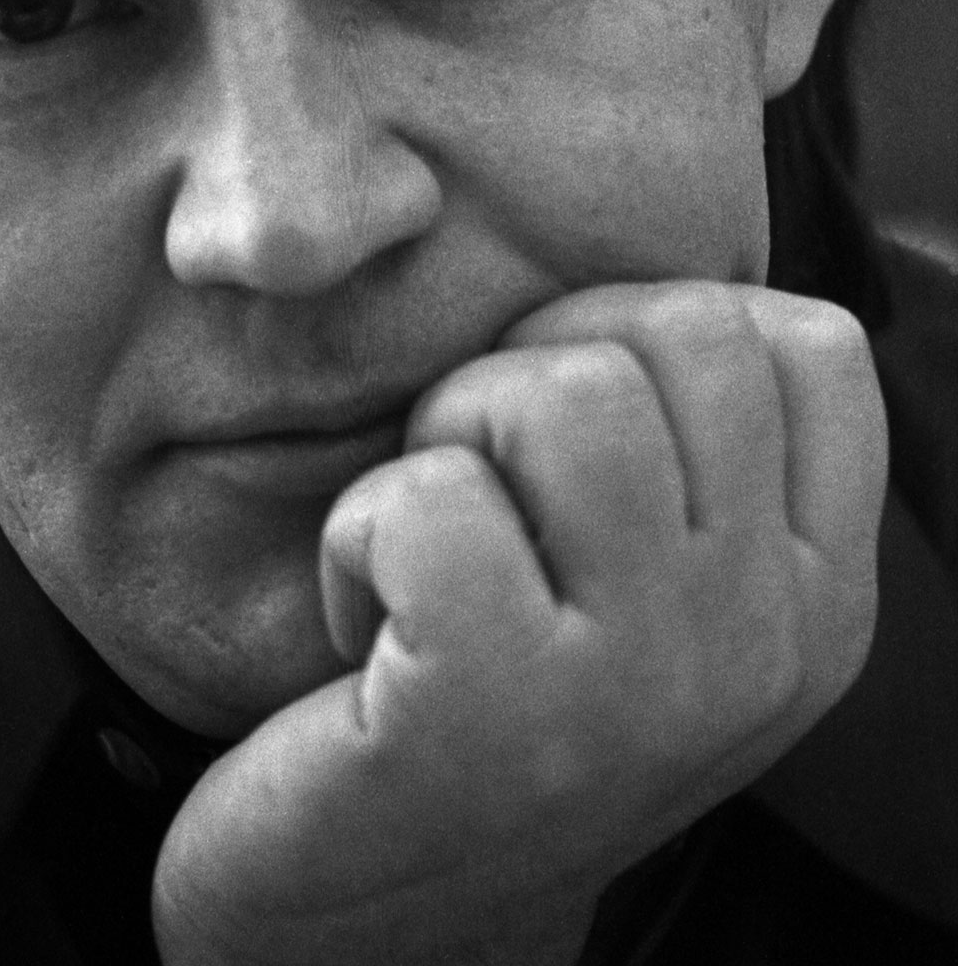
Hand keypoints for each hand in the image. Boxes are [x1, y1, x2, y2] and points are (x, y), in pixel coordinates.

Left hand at [152, 282, 886, 964]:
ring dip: (450, 439)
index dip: (658, 327)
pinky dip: (358, 535)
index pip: (808, 346)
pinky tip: (363, 625)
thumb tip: (659, 278)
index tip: (576, 424)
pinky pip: (428, 501)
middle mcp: (762, 646)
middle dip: (539, 367)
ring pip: (564, 398)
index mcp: (820, 604)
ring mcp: (641, 689)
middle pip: (681, 336)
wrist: (368, 932)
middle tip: (485, 485)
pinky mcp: (494, 717)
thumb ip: (694, 451)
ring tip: (432, 548)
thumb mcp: (653, 590)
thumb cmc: (498, 703)